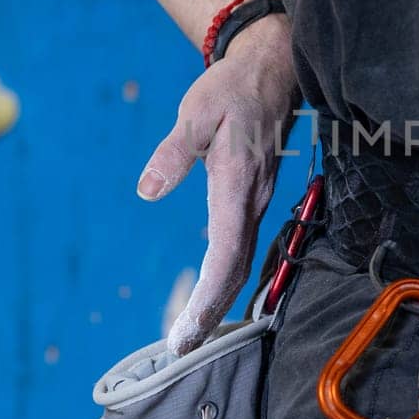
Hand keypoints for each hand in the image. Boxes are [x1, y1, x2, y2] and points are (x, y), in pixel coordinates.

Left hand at [139, 16, 299, 354]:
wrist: (271, 70)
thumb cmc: (231, 89)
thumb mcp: (195, 112)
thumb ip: (173, 153)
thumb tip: (147, 190)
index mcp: (236, 184)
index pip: (224, 256)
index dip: (206, 298)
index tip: (185, 331)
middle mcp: (251, 201)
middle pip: (235, 271)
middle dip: (209, 314)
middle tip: (179, 348)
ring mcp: (254, 202)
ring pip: (240, 262)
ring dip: (217, 300)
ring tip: (189, 333)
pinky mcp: (251, 199)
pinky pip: (241, 248)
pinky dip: (224, 278)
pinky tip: (208, 293)